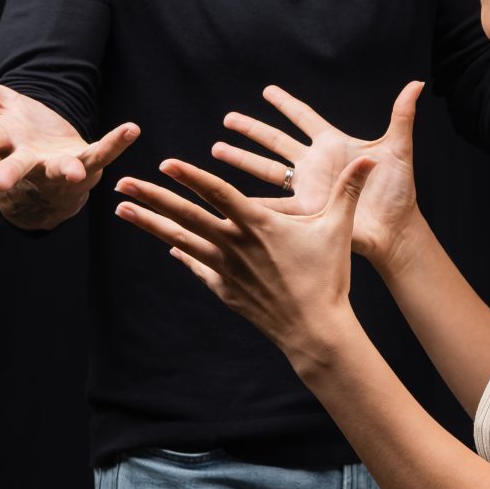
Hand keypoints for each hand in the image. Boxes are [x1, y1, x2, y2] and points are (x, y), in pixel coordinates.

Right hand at [0, 62, 137, 229]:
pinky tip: (131, 129)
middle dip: (8, 173)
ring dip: (66, 171)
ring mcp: (56, 166)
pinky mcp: (85, 165)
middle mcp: (27, 159)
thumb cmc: (19, 134)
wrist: (49, 172)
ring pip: (60, 169)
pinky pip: (102, 153)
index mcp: (4, 142)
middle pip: (15, 165)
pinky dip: (117, 142)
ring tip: (73, 171)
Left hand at [113, 155, 375, 370]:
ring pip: (181, 240)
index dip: (191, 177)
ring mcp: (226, 270)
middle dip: (151, 197)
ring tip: (122, 210)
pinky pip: (198, 268)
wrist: (315, 330)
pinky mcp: (226, 290)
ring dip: (150, 224)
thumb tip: (369, 158)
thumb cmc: (328, 277)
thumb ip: (348, 189)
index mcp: (258, 225)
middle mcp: (235, 246)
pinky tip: (168, 248)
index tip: (165, 163)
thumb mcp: (338, 228)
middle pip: (186, 216)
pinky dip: (183, 256)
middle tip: (120, 184)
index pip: (218, 194)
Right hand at [208, 82, 424, 266]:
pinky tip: (228, 197)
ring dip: (242, 160)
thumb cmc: (399, 191)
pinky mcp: (304, 212)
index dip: (287, 104)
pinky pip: (272, 205)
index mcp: (334, 145)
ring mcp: (307, 188)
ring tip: (216, 149)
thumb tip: (417, 83)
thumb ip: (402, 115)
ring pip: (266, 170)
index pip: (305, 117)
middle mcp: (316, 165)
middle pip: (276, 141)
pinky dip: (251, 202)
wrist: (396, 229)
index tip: (267, 90)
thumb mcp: (398, 150)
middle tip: (227, 119)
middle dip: (252, 130)